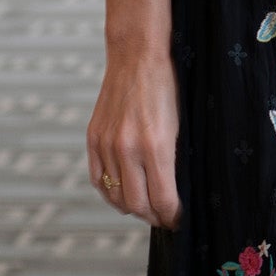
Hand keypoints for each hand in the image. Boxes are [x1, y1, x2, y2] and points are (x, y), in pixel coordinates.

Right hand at [85, 49, 181, 228]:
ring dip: (132, 207)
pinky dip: (110, 192)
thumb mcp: (182, 124)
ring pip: (115, 196)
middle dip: (154, 217)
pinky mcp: (93, 138)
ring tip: (146, 207)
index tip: (179, 220)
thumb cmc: (168, 87)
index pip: (163, 200)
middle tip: (164, 218)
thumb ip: (174, 159)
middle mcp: (127, 148)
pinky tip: (123, 192)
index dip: (173, 216)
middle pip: (137, 205)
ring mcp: (107, 144)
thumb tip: (176, 192)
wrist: (137, 55)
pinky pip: (98, 179)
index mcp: (156, 146)